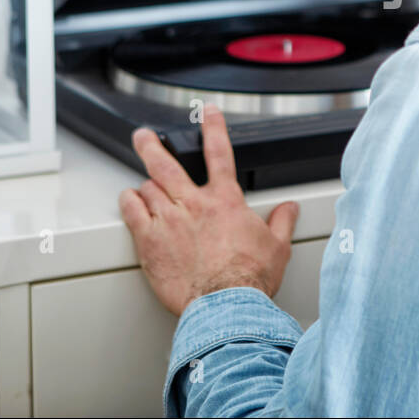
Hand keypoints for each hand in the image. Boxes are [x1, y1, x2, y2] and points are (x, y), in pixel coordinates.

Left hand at [118, 105, 299, 315]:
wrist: (226, 305)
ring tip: (141, 185)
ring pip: (147, 187)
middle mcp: (194, 204)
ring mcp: (169, 220)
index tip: (208, 113)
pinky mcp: (149, 241)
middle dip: (152, 145)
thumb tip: (289, 210)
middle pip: (166, 163)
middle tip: (144, 136)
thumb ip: (281, 222)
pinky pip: (131, 211)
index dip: (213, 128)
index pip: (219, 153)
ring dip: (144, 185)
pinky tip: (129, 201)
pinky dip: (128, 202)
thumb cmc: (249, 279)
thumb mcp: (277, 247)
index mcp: (224, 201)